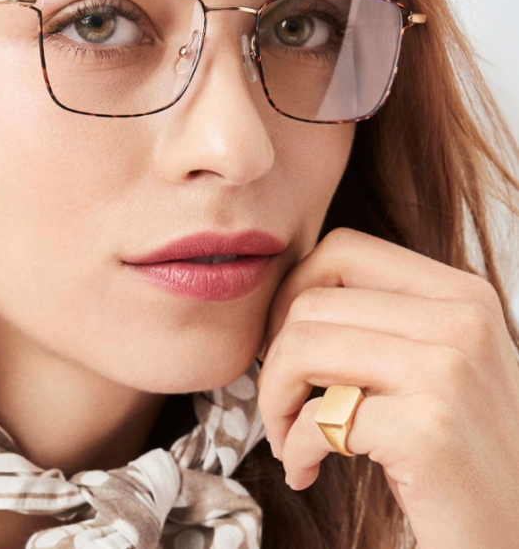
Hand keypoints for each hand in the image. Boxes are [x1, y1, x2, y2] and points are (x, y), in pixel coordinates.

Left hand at [255, 227, 518, 548]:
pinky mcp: (428, 432)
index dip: (292, 291)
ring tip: (286, 436)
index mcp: (462, 294)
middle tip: (279, 399)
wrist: (511, 535)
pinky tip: (305, 471)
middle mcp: (462, 323)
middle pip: (311, 301)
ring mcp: (449, 374)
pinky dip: (294, 448)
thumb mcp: (438, 362)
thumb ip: (383, 317)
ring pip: (301, 348)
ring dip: (274, 400)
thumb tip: (287, 289)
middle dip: (274, 353)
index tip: (283, 338)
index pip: (342, 250)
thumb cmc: (460, 454)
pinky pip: (317, 419)